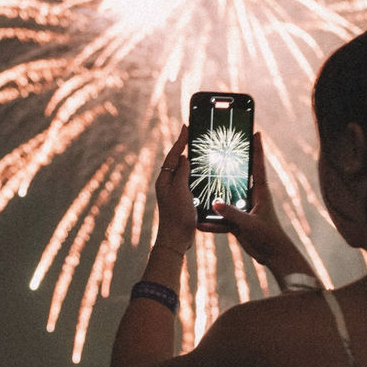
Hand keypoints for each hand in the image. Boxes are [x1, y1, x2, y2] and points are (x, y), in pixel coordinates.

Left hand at [155, 125, 195, 252]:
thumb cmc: (176, 215)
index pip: (173, 155)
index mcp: (164, 179)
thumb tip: (184, 158)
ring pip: (182, 170)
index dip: (180, 140)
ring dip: (190, 158)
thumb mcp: (180, 191)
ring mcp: (174, 191)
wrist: (176, 239)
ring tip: (199, 148)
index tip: (186, 127)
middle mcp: (168, 183)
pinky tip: (202, 171)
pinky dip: (194, 172)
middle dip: (184, 146)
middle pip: (177, 160)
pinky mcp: (182, 198)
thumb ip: (181, 173)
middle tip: (193, 134)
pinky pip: (188, 179)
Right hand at [212, 133, 305, 271]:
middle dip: (230, 165)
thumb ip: (232, 214)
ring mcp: (243, 209)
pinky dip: (211, 222)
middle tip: (219, 150)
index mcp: (260, 192)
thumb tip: (214, 204)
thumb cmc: (268, 236)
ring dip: (215, 194)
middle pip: (239, 176)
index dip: (257, 148)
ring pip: (227, 197)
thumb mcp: (250, 224)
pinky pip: (221, 219)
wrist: (273, 256)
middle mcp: (251, 197)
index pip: (258, 165)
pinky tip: (199, 223)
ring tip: (199, 184)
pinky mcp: (237, 221)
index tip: (256, 132)